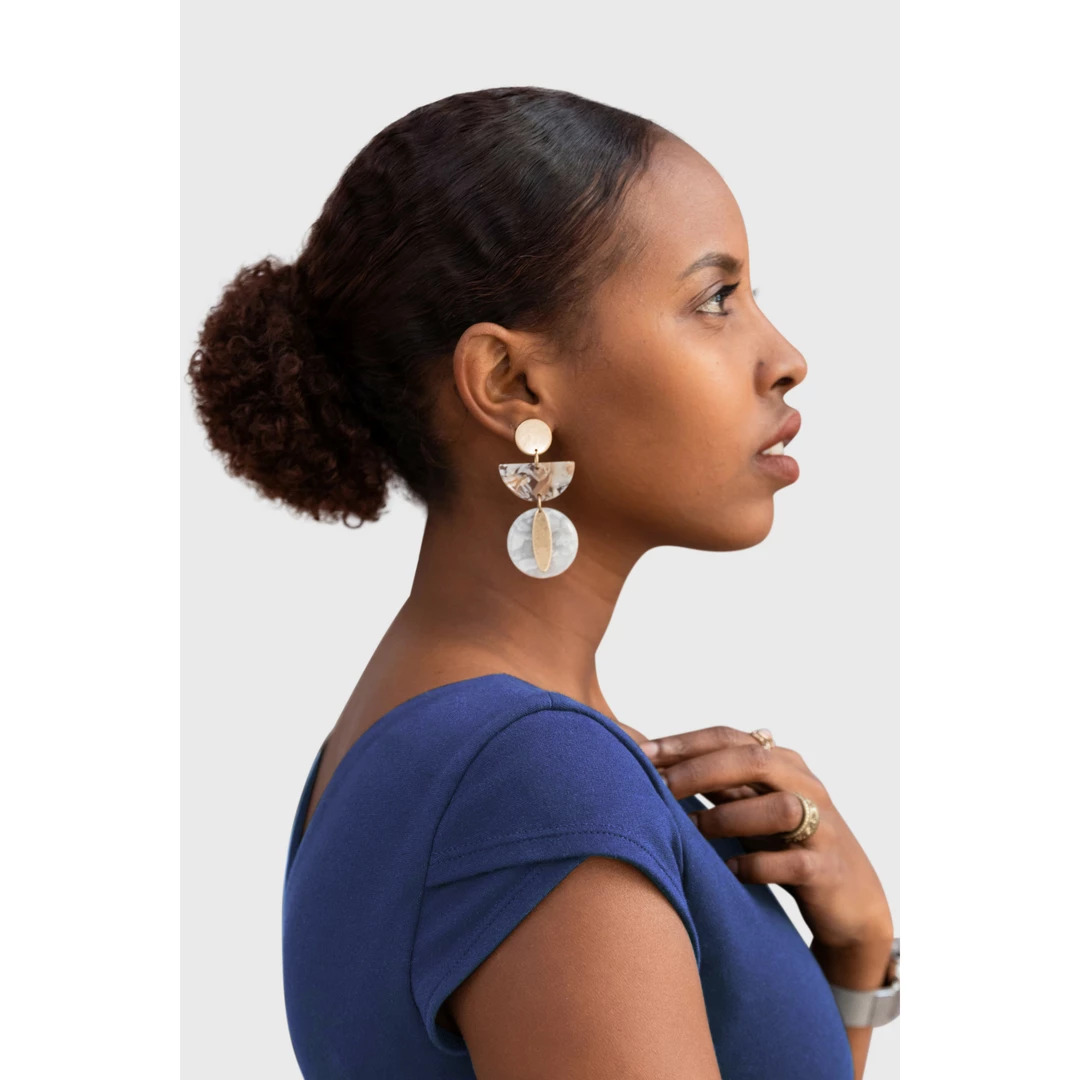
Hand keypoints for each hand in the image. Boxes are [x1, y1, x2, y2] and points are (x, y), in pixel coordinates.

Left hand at [642, 726, 892, 954]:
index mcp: (781, 762)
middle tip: (659, 786)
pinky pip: (795, 863)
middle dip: (700, 771)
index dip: (685, 743)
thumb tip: (649, 761)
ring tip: (690, 828)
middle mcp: (805, 785)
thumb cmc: (786, 843)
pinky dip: (759, 865)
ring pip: (781, 808)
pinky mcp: (828, 869)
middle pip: (754, 761)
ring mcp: (822, 827)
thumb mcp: (750, 806)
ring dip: (729, 816)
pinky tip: (731, 869)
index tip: (641, 752)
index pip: (729, 738)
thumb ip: (713, 783)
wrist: (849, 899)